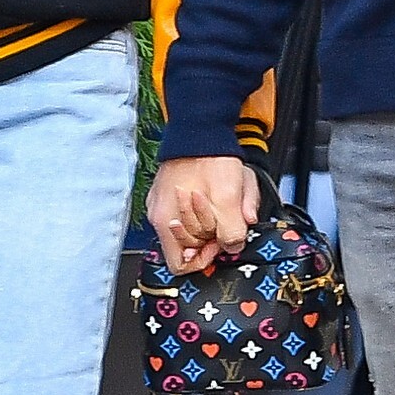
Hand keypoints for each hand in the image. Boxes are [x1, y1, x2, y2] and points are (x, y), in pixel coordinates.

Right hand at [148, 156, 260, 272]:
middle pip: (187, 246)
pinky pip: (191, 211)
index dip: (203, 259)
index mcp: (167, 222)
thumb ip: (232, 230)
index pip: (179, 265)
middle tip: (224, 221)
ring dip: (211, 220)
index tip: (218, 245)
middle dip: (210, 236)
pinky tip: (217, 193)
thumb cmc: (210, 159)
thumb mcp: (230, 198)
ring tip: (223, 202)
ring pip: (191, 228)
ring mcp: (165, 203)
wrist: (203, 128)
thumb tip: (233, 246)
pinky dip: (208, 206)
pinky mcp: (173, 192)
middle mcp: (161, 215)